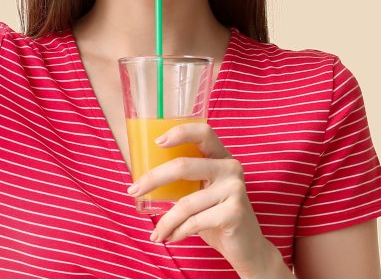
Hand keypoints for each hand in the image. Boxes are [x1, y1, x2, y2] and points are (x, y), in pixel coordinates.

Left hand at [127, 123, 285, 276]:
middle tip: (133, 191)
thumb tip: (143, 180)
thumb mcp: (202, 193)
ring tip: (157, 234)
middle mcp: (231, 168)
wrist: (247, 248)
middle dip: (153, 179)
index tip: (157, 142)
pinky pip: (194, 221)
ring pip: (186, 203)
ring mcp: (235, 189)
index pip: (203, 132)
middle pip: (183, 166)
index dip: (180, 132)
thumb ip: (185, 181)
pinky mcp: (234, 212)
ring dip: (165, 221)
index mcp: (222, 157)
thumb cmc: (217, 217)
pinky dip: (178, 232)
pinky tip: (173, 238)